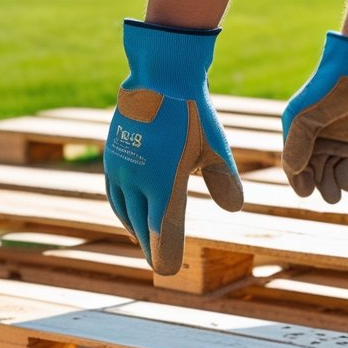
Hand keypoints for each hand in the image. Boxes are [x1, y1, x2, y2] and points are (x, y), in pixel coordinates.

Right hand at [104, 20, 242, 276]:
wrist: (159, 77)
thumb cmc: (192, 113)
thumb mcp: (215, 147)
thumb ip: (224, 181)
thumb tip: (234, 209)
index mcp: (165, 183)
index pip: (162, 230)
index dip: (165, 252)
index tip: (168, 271)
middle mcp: (138, 181)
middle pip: (142, 226)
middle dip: (152, 247)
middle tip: (160, 265)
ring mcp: (122, 169)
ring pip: (125, 211)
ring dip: (135, 230)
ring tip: (145, 242)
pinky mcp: (113, 157)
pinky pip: (115, 193)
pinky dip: (123, 209)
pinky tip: (130, 212)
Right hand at [281, 31, 347, 202]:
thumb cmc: (328, 90)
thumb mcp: (308, 118)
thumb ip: (298, 144)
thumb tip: (293, 171)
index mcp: (295, 134)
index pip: (292, 165)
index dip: (297, 180)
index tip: (306, 189)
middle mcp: (312, 142)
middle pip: (311, 174)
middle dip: (317, 186)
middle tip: (328, 193)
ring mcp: (333, 144)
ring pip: (329, 175)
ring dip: (332, 186)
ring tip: (337, 192)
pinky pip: (347, 168)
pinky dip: (347, 178)